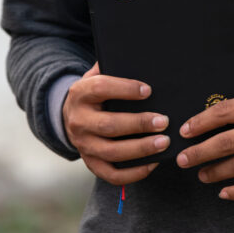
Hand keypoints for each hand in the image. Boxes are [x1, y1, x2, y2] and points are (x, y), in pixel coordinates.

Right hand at [62, 62, 169, 184]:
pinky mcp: (91, 163)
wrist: (69, 116)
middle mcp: (79, 121)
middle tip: (164, 121)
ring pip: (112, 152)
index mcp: (80, 94)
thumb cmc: (94, 93)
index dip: (124, 89)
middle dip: (139, 124)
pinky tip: (153, 163)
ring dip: (141, 149)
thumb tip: (141, 58)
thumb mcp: (96, 75)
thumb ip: (112, 66)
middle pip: (109, 125)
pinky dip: (134, 173)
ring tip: (164, 142)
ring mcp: (84, 145)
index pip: (101, 89)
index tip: (148, 90)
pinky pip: (112, 174)